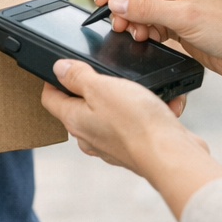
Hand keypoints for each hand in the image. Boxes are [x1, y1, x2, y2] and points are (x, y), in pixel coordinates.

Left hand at [40, 60, 221, 218]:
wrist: (171, 155)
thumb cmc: (137, 124)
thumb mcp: (102, 88)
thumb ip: (78, 77)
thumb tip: (59, 68)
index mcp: (75, 120)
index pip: (50, 98)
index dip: (53, 79)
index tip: (63, 66)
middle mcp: (89, 136)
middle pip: (80, 105)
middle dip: (94, 86)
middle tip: (109, 73)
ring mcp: (111, 144)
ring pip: (112, 112)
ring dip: (127, 96)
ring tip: (143, 89)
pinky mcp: (133, 148)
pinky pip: (136, 123)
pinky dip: (147, 111)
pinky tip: (160, 105)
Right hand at [94, 0, 221, 81]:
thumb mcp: (185, 17)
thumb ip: (147, 9)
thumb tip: (115, 2)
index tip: (106, 0)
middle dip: (125, 4)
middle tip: (117, 23)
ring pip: (141, 3)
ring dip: (134, 19)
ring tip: (136, 34)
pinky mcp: (178, 18)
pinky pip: (150, 18)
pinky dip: (144, 28)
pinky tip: (149, 38)